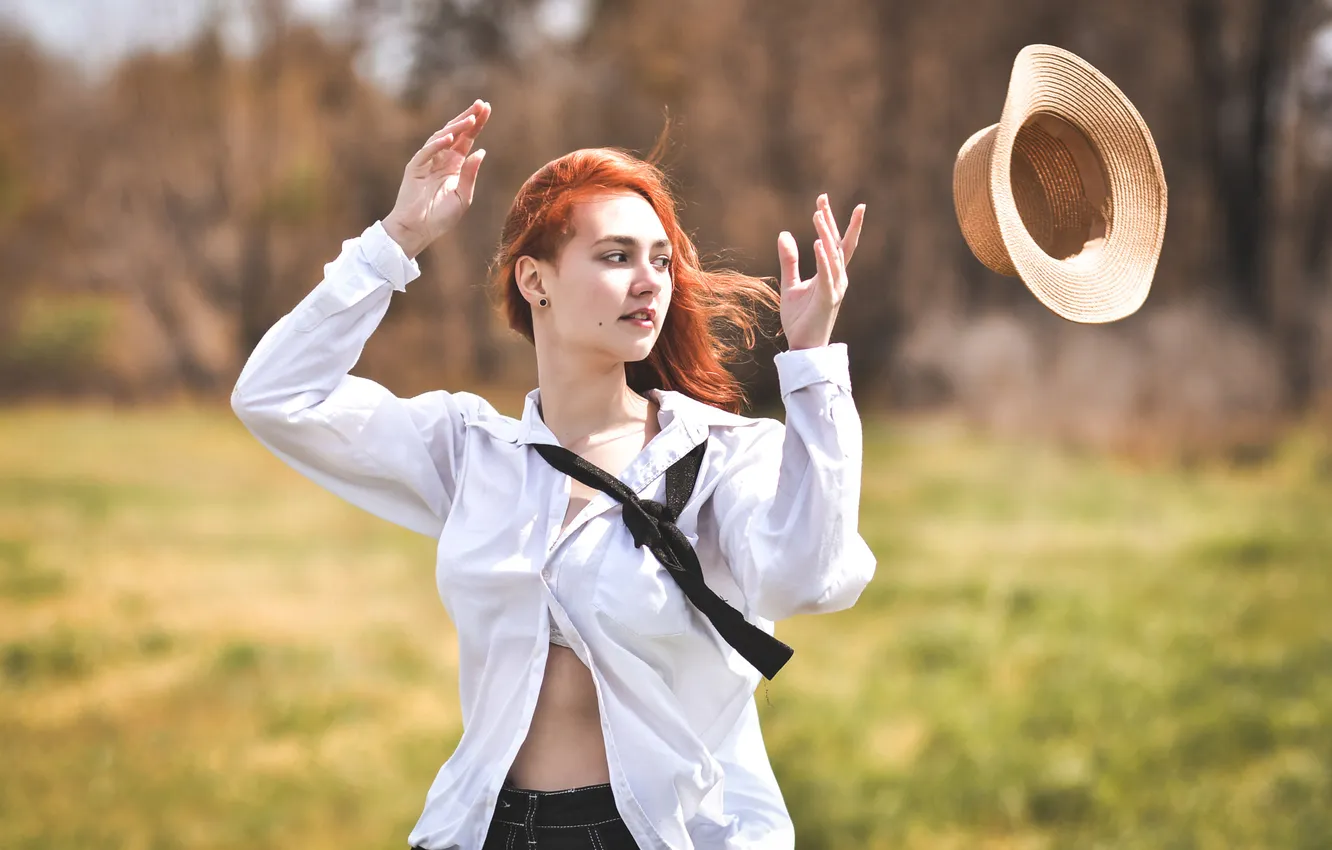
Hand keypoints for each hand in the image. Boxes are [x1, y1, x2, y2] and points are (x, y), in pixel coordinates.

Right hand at [383, 99, 491, 258]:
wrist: (419, 231)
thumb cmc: (440, 217)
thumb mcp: (462, 196)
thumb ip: (470, 174)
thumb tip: (481, 151)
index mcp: (454, 165)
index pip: (467, 139)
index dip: (476, 124)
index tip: (487, 109)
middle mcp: (441, 159)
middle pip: (456, 132)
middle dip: (468, 117)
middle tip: (482, 104)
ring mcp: (427, 161)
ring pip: (441, 137)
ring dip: (456, 127)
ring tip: (471, 120)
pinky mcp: (415, 168)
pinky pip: (426, 152)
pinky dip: (437, 144)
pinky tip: (450, 137)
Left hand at [777, 194, 864, 349]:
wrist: (803, 347)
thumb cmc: (800, 319)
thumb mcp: (790, 285)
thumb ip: (789, 260)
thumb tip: (784, 234)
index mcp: (830, 274)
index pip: (833, 242)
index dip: (829, 220)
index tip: (821, 200)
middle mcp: (837, 278)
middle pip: (837, 243)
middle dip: (832, 220)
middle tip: (823, 198)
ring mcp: (834, 288)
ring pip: (833, 255)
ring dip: (826, 233)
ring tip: (817, 214)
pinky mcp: (828, 299)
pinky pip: (827, 275)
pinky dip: (824, 259)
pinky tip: (819, 243)